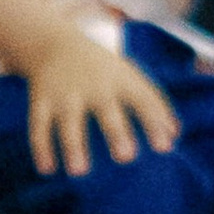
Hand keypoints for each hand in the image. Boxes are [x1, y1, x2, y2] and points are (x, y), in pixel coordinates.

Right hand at [26, 26, 179, 174]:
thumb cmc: (102, 69)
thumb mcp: (129, 77)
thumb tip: (175, 135)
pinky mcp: (41, 101)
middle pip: (106, 110)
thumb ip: (153, 104)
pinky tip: (47, 169)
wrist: (54, 43)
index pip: (142, 100)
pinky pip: (39, 125)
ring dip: (73, 145)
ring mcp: (66, 94)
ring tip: (79, 171)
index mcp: (121, 80)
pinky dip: (41, 147)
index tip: (165, 147)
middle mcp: (94, 86)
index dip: (153, 122)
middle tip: (126, 157)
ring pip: (69, 121)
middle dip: (116, 132)